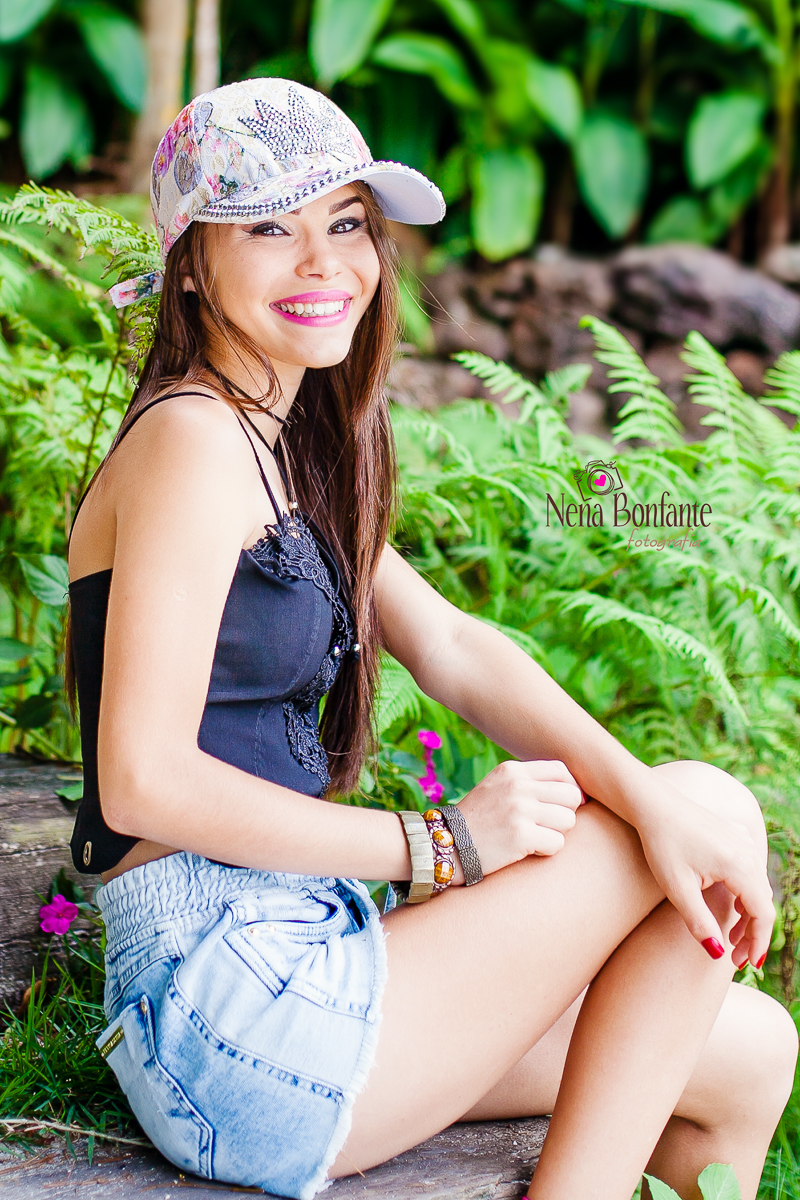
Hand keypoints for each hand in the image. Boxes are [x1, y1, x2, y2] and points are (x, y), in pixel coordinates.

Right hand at [457, 759, 582, 879]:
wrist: (447, 844)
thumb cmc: (479, 819)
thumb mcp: (498, 786)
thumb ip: (528, 782)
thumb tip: (575, 792)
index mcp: (513, 770)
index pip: (562, 772)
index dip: (570, 789)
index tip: (564, 806)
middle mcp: (518, 786)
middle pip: (571, 796)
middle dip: (564, 813)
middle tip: (547, 825)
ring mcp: (520, 810)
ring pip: (569, 820)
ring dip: (556, 833)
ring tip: (534, 837)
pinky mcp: (522, 836)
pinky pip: (557, 843)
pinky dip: (546, 850)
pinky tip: (527, 849)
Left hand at [634, 776, 772, 969]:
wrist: (651, 803)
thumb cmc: (661, 844)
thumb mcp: (676, 888)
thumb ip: (699, 922)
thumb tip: (717, 954)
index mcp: (738, 865)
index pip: (762, 912)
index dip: (758, 942)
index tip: (747, 964)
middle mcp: (747, 851)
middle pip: (763, 901)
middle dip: (753, 932)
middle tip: (736, 957)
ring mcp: (743, 840)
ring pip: (757, 886)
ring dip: (749, 913)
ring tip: (730, 937)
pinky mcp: (734, 834)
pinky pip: (750, 870)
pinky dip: (745, 893)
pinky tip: (729, 904)